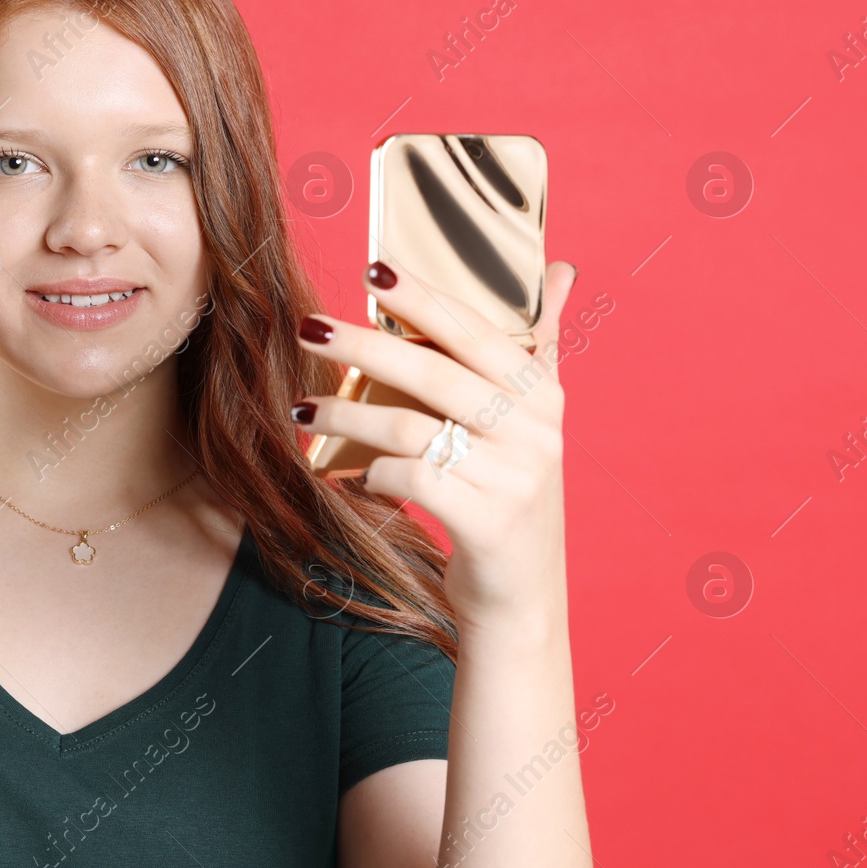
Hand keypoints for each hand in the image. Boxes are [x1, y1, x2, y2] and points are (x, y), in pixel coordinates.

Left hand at [293, 261, 578, 627]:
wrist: (520, 598)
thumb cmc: (509, 495)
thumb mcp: (532, 421)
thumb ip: (541, 346)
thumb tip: (564, 269)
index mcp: (543, 395)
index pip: (476, 330)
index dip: (423, 298)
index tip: (372, 271)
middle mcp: (537, 430)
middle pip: (434, 372)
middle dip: (364, 345)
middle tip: (310, 327)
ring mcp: (515, 478)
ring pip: (411, 427)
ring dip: (346, 413)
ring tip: (302, 407)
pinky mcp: (489, 523)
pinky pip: (411, 480)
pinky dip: (370, 473)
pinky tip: (345, 473)